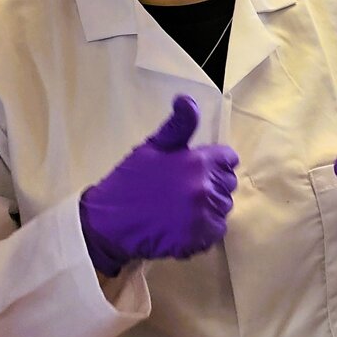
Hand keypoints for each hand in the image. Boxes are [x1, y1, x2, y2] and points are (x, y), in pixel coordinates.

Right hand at [79, 95, 238, 276]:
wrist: (107, 222)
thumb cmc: (129, 181)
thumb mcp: (152, 147)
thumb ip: (178, 126)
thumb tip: (188, 99)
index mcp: (198, 162)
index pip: (228, 158)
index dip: (215, 162)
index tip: (198, 168)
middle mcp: (205, 187)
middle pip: (228, 183)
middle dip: (212, 184)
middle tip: (184, 189)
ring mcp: (203, 214)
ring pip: (223, 207)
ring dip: (208, 207)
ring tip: (182, 207)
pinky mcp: (199, 237)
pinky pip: (217, 230)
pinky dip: (204, 228)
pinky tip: (184, 224)